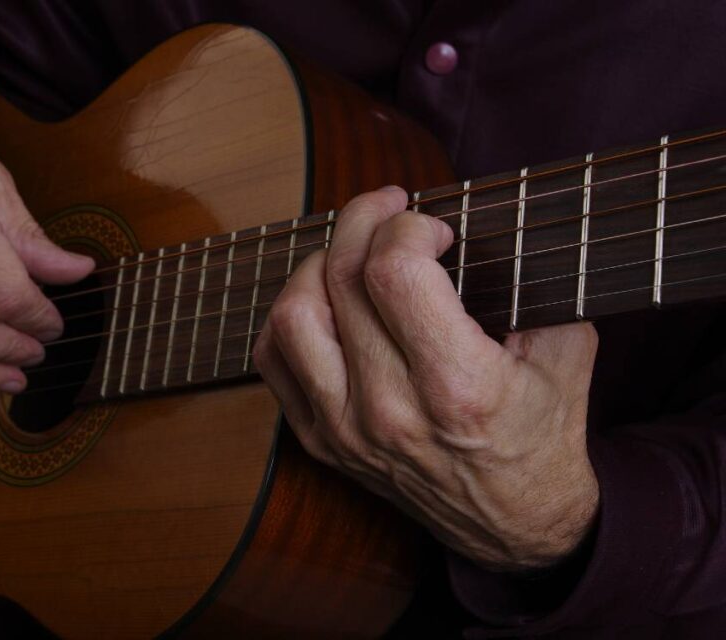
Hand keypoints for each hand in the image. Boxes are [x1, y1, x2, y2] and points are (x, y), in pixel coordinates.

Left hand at [253, 186, 599, 570]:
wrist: (514, 525)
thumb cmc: (542, 432)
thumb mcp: (564, 350)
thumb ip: (525, 281)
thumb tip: (471, 221)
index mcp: (457, 386)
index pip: (394, 272)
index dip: (408, 225)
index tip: (435, 228)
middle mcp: (389, 410)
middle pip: (341, 279)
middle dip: (363, 220)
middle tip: (389, 209)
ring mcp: (345, 429)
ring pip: (291, 316)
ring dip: (317, 265)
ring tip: (352, 255)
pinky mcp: (320, 440)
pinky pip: (272, 358)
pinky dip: (291, 315)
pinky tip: (325, 301)